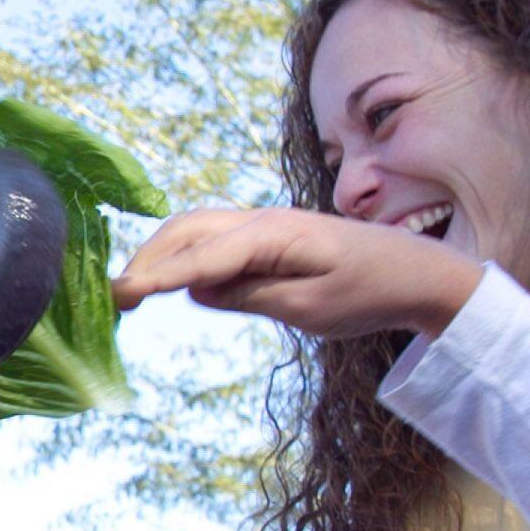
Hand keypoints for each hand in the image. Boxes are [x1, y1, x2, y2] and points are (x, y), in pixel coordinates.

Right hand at [112, 205, 481, 337]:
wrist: (416, 271)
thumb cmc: (369, 293)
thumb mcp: (309, 310)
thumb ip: (249, 297)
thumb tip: (196, 291)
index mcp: (273, 235)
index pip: (201, 257)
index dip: (156, 277)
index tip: (119, 295)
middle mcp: (261, 219)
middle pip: (186, 229)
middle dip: (146, 259)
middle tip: (113, 297)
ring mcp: (264, 223)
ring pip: (194, 228)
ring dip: (160, 253)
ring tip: (131, 290)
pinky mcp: (268, 234)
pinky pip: (213, 237)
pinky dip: (183, 253)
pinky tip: (171, 279)